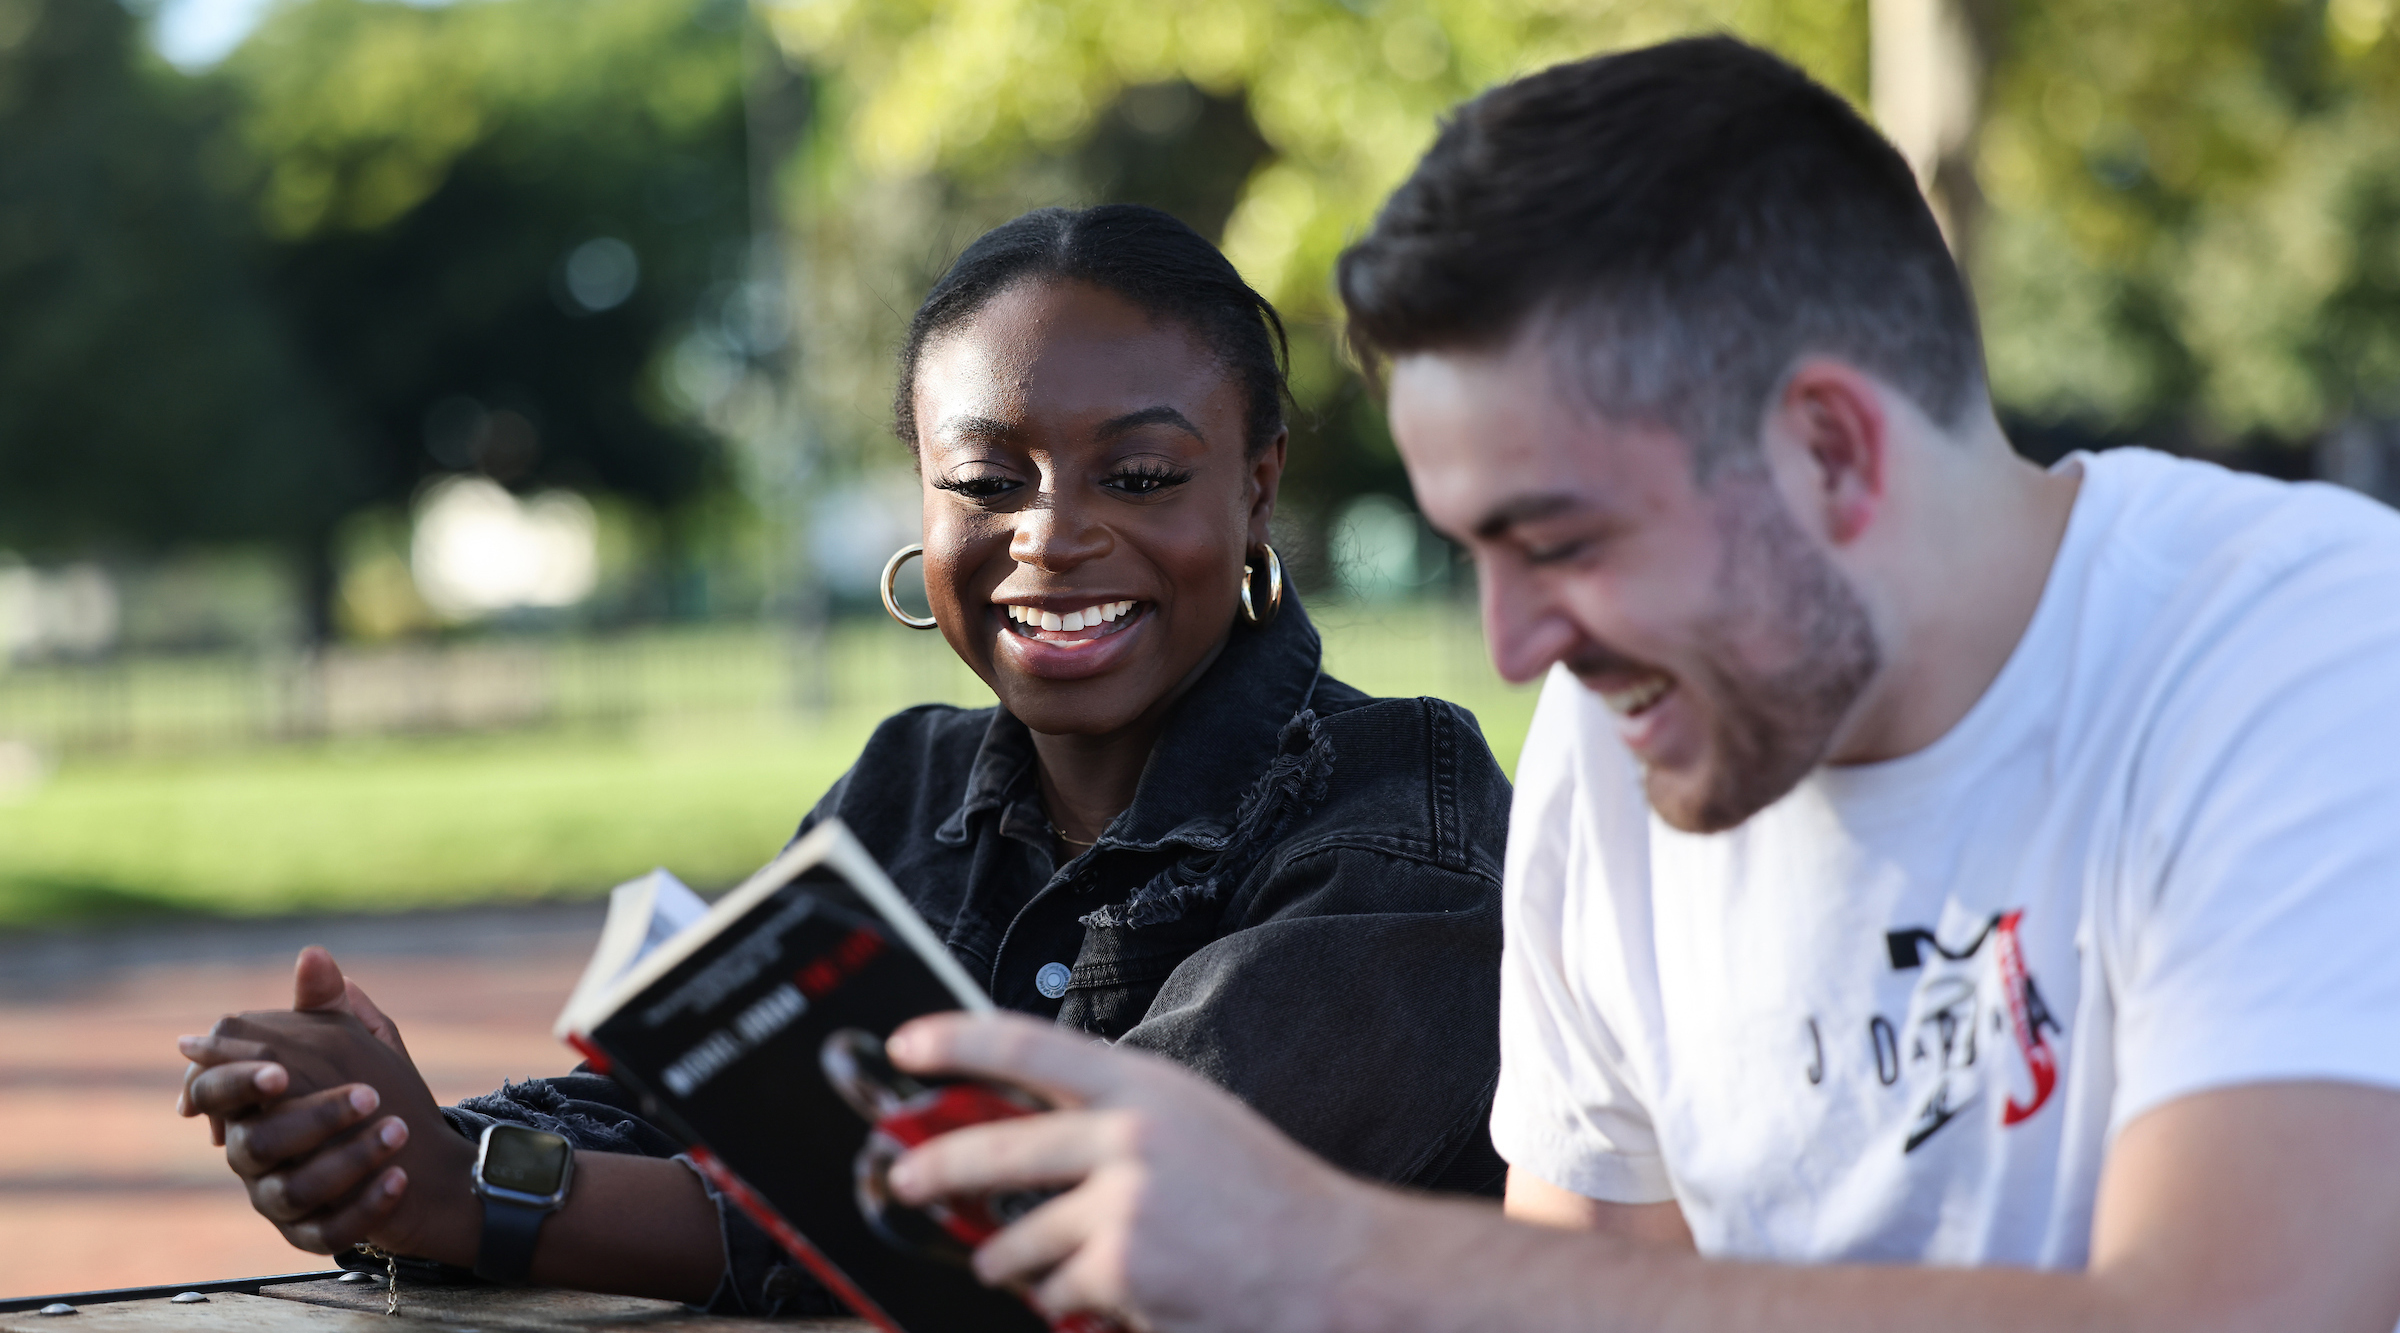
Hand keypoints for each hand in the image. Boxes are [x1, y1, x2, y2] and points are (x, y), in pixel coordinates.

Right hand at [176, 947, 478, 1259]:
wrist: (422, 1158)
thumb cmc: (373, 1092)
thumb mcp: (356, 1044)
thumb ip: (329, 1007)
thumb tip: (313, 954)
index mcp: (250, 1103)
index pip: (216, 1089)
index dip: (236, 1081)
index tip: (280, 1072)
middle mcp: (252, 1153)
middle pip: (257, 1142)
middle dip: (312, 1117)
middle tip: (371, 1094)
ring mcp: (278, 1199)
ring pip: (294, 1188)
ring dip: (350, 1158)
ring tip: (399, 1130)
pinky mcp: (311, 1235)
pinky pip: (328, 1231)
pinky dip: (364, 1205)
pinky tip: (397, 1178)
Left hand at [883, 1012, 1366, 1332]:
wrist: (1334, 1270)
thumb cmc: (1270, 1201)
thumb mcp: (1196, 1123)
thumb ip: (1119, 1118)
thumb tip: (1033, 1135)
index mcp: (1146, 1086)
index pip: (1028, 1046)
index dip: (957, 1041)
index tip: (906, 1045)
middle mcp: (1128, 1135)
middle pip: (995, 1147)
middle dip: (936, 1170)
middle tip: (905, 1179)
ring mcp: (1121, 1203)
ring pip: (1020, 1238)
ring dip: (1011, 1259)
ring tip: (1015, 1264)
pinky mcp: (1119, 1268)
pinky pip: (1057, 1288)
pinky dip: (1070, 1297)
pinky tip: (1110, 1294)